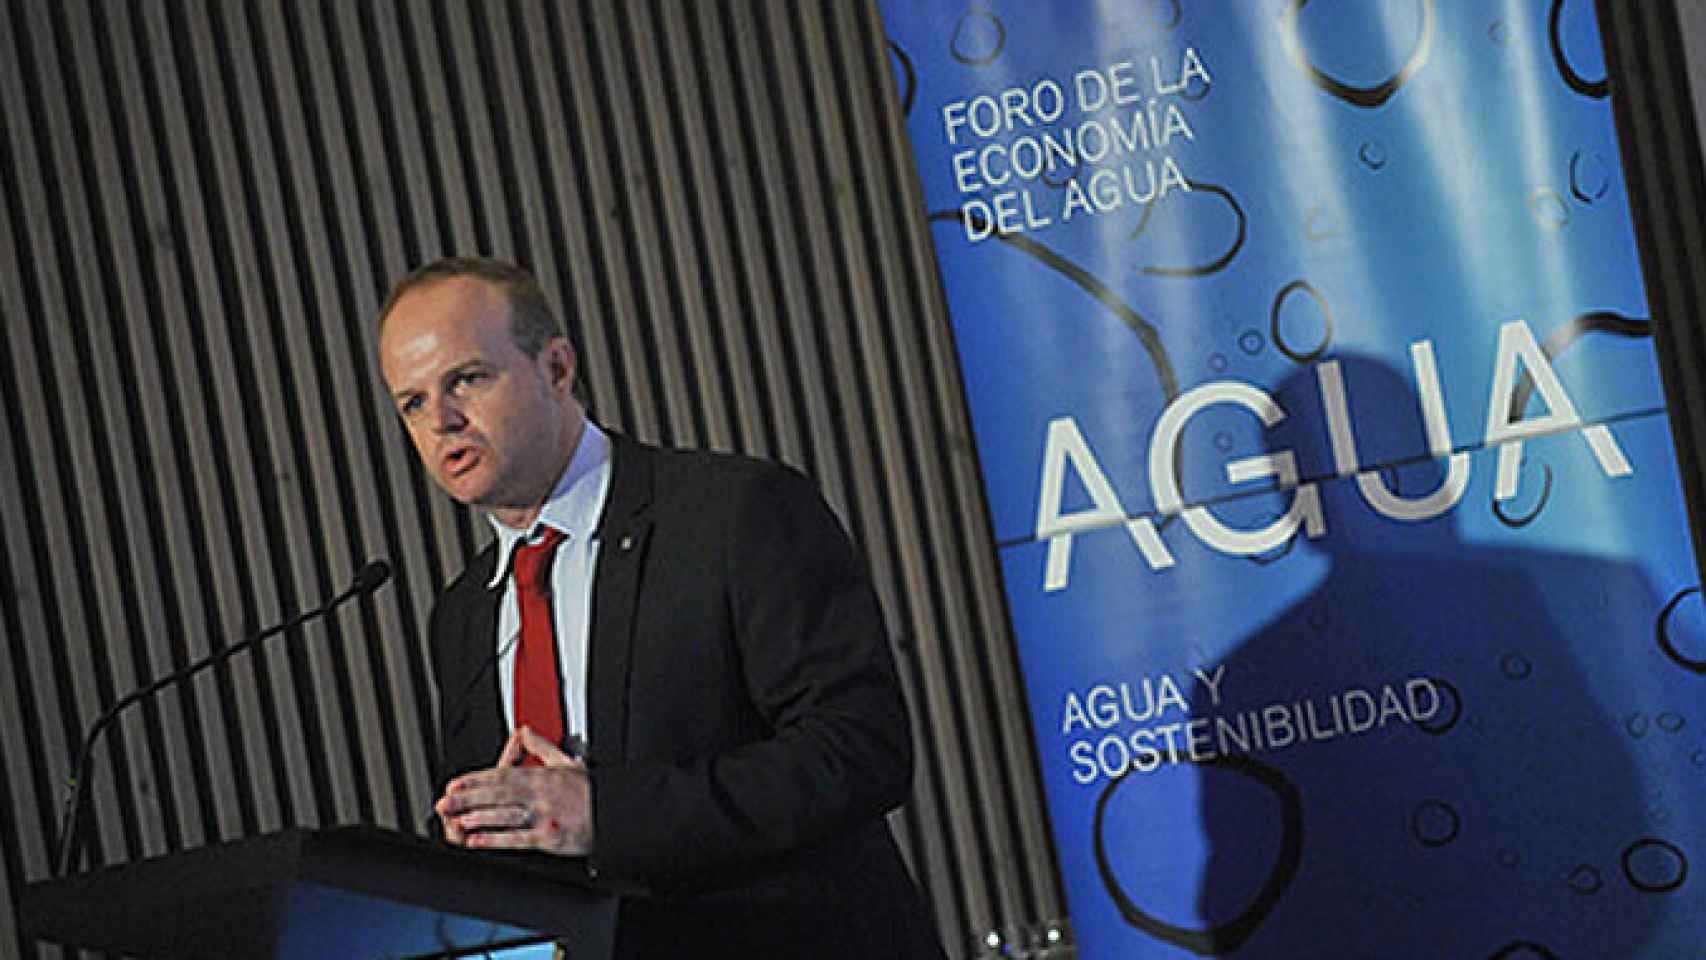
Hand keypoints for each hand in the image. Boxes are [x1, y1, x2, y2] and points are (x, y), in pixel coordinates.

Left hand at [435, 726, 594, 855]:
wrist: (616, 813)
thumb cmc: (594, 792)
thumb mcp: (568, 761)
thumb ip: (542, 746)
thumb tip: (525, 732)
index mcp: (543, 776)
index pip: (502, 774)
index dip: (476, 779)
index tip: (456, 784)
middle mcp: (541, 794)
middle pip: (497, 794)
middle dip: (468, 798)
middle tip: (445, 803)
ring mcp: (544, 816)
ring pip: (504, 815)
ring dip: (477, 818)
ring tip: (455, 820)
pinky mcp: (549, 837)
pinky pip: (517, 839)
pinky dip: (495, 840)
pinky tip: (478, 841)